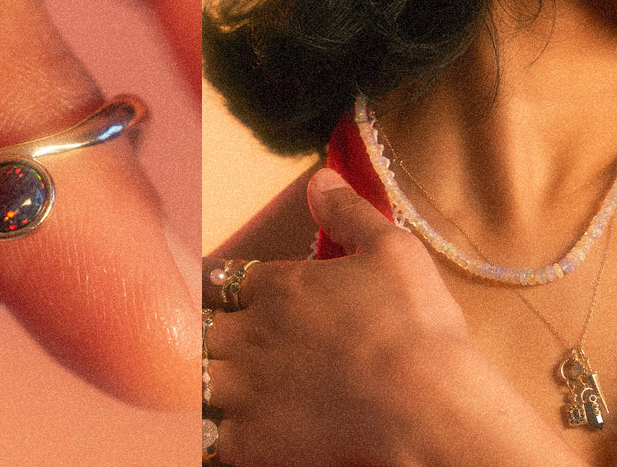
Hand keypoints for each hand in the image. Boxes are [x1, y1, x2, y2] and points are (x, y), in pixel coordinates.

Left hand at [206, 170, 583, 466]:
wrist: (426, 407)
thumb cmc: (417, 327)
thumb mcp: (393, 250)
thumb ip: (349, 211)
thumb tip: (320, 176)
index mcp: (278, 287)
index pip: (222, 278)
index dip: (221, 288)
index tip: (223, 297)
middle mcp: (249, 334)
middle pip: (195, 327)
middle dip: (200, 334)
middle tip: (208, 346)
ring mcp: (244, 390)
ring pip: (190, 380)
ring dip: (196, 382)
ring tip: (206, 391)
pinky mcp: (250, 440)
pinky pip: (206, 438)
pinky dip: (209, 435)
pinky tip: (222, 434)